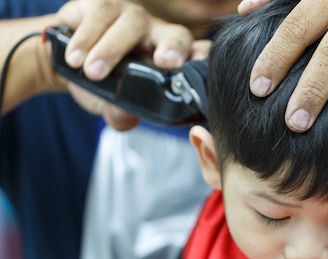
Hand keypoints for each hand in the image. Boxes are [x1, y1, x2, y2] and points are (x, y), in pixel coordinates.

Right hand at [55, 0, 196, 129]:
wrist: (64, 60)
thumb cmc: (102, 82)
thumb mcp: (112, 105)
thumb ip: (120, 115)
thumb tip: (124, 119)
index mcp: (172, 59)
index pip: (199, 55)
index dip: (204, 59)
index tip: (204, 67)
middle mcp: (158, 34)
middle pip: (176, 34)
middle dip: (173, 47)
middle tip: (165, 62)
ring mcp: (132, 16)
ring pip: (132, 24)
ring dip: (111, 49)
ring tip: (93, 73)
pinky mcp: (102, 4)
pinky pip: (100, 14)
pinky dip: (86, 38)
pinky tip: (75, 58)